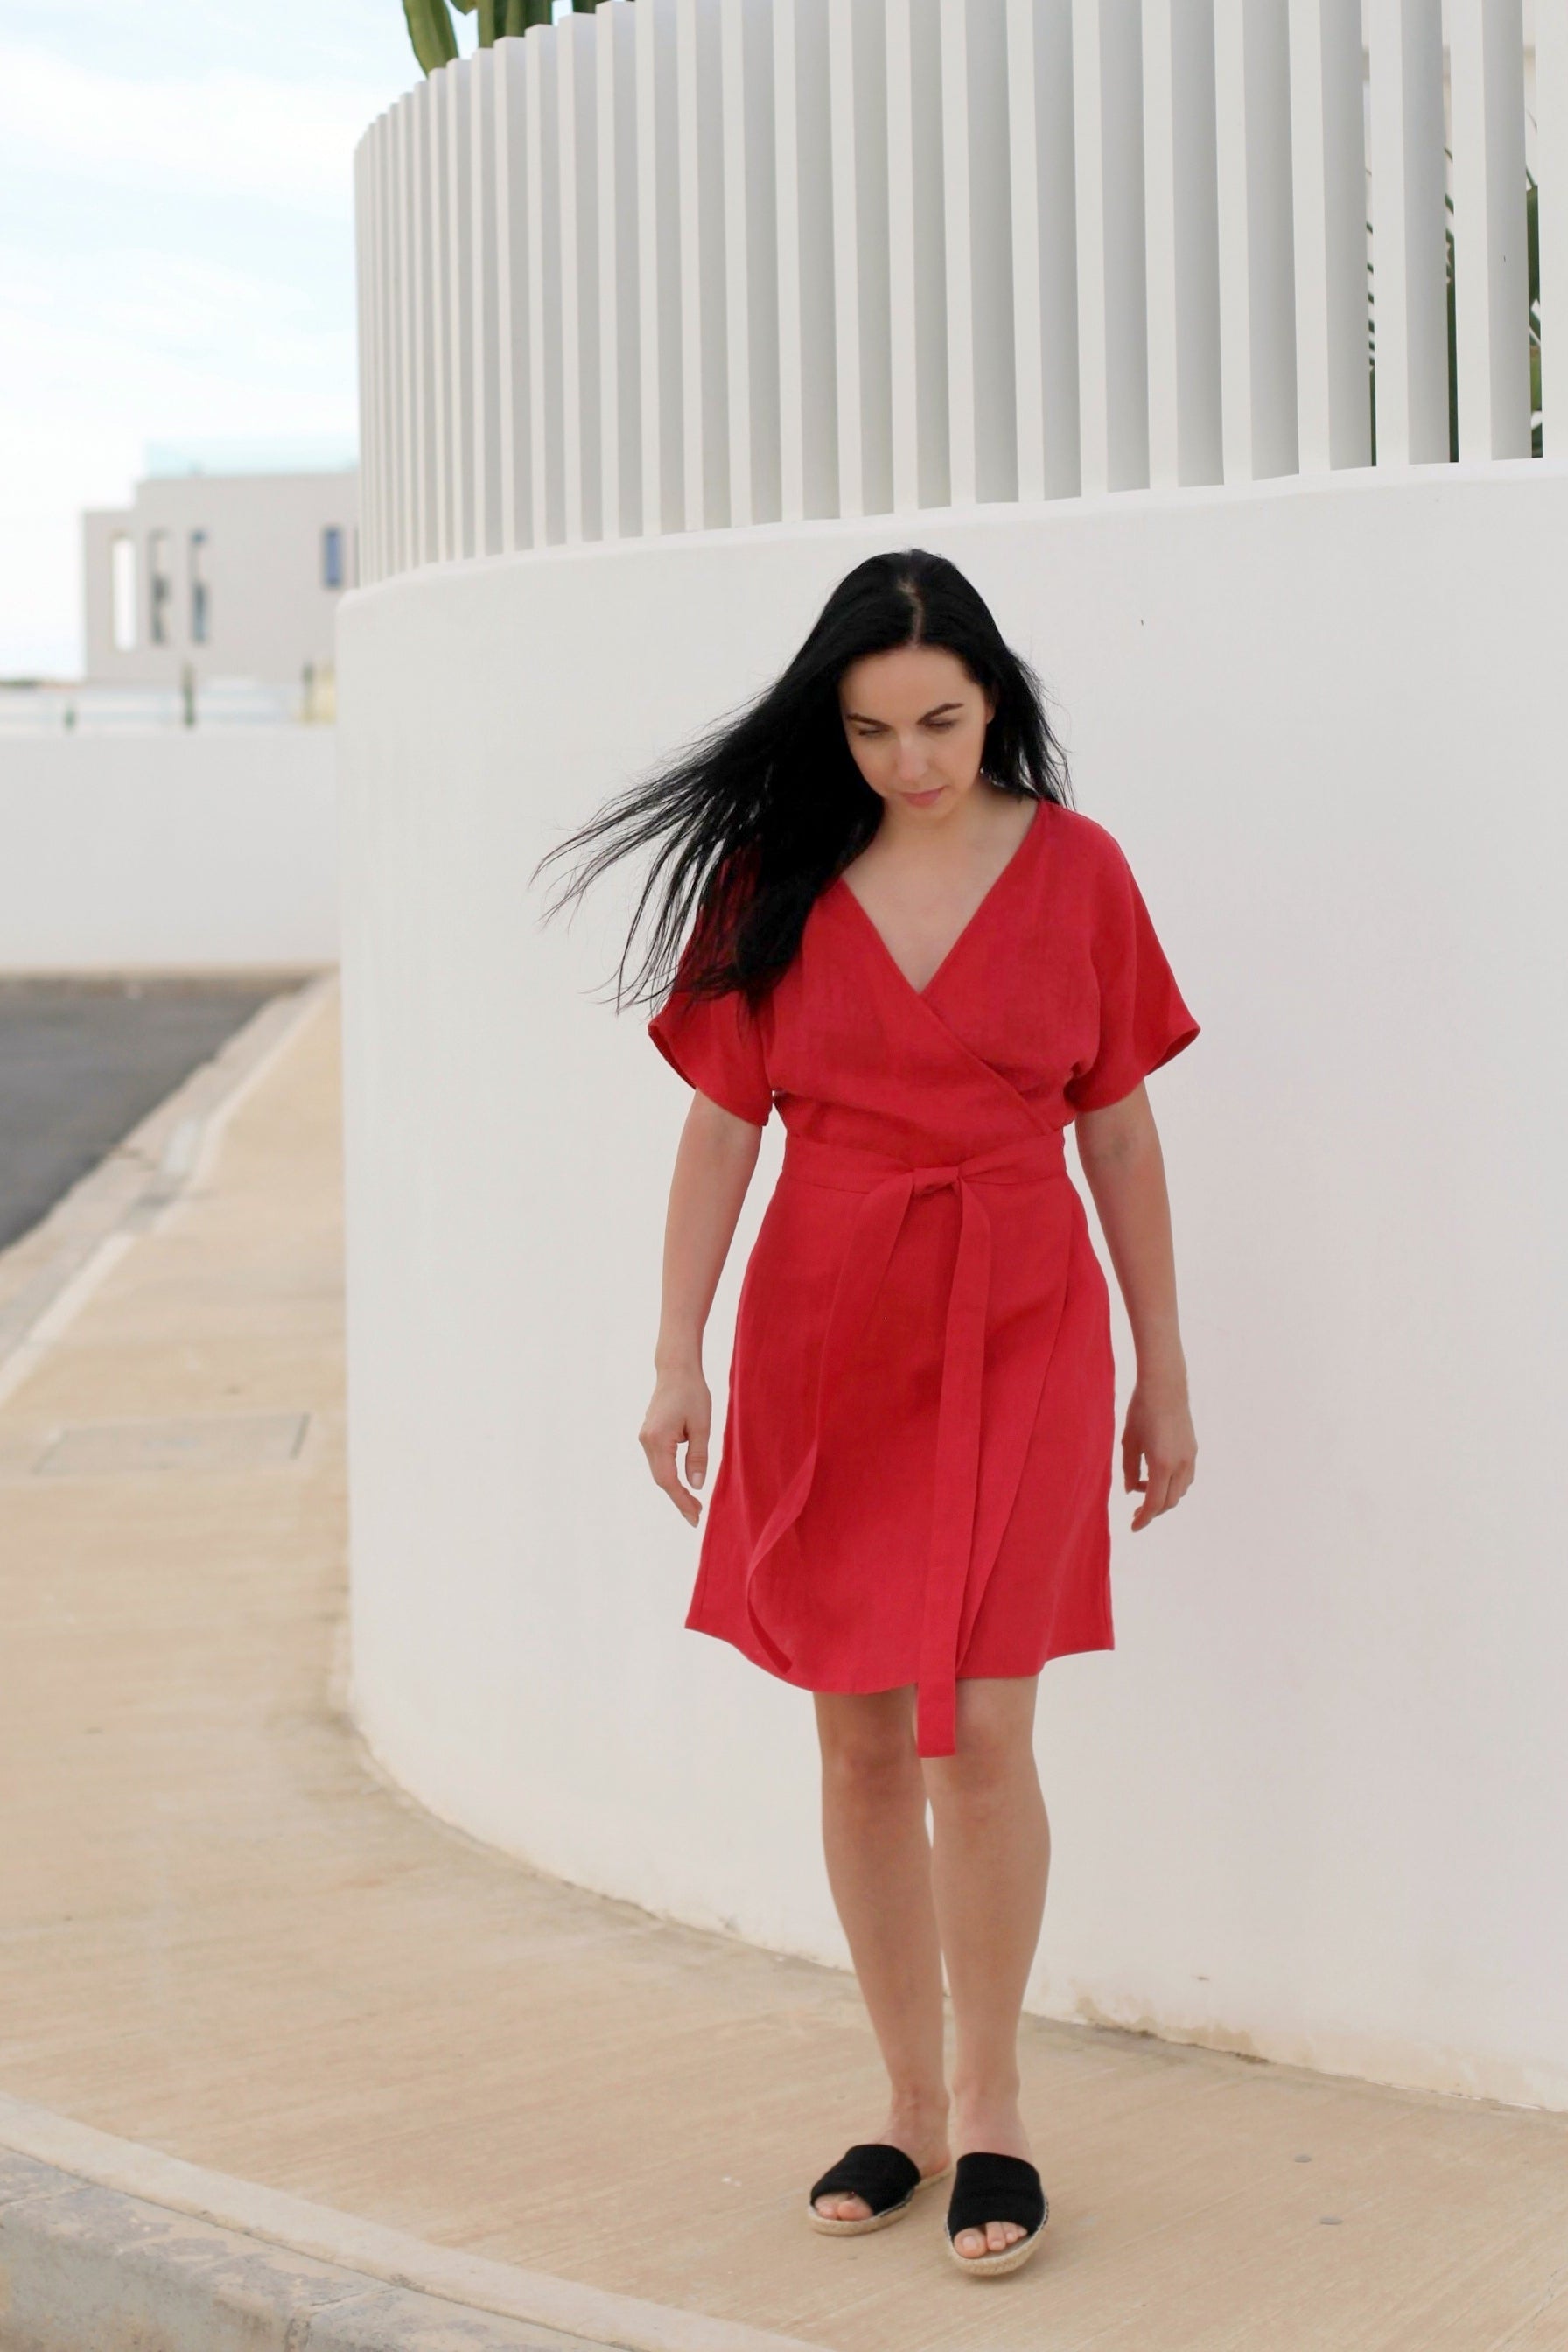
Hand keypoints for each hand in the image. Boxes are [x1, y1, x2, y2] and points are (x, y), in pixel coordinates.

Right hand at [640, 1365, 712, 1525]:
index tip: (695, 1516)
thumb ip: (698, 1457)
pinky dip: (670, 1476)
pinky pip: (658, 1463)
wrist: (676, 1370)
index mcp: (658, 1439)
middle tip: (697, 1515)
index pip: (669, 1480)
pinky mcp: (649, 1436)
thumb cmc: (692, 1393)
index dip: (681, 1500)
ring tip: (693, 1504)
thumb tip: (696, 1486)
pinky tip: (683, 1484)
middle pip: (661, 1479)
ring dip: (674, 1489)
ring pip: (659, 1472)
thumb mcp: (702, 1426)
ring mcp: (645, 1438)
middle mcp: (646, 1441)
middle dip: (678, 1499)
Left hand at [1122, 1375, 1195, 1530]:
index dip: (1143, 1519)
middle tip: (1135, 1513)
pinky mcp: (1193, 1450)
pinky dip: (1172, 1485)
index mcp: (1161, 1464)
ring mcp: (1190, 1458)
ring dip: (1163, 1497)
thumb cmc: (1141, 1411)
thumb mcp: (1128, 1442)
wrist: (1165, 1386)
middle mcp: (1180, 1464)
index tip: (1133, 1527)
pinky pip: (1186, 1478)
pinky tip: (1157, 1477)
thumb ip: (1128, 1470)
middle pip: (1169, 1502)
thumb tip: (1131, 1491)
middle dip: (1152, 1511)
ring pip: (1180, 1491)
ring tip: (1142, 1489)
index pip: (1154, 1503)